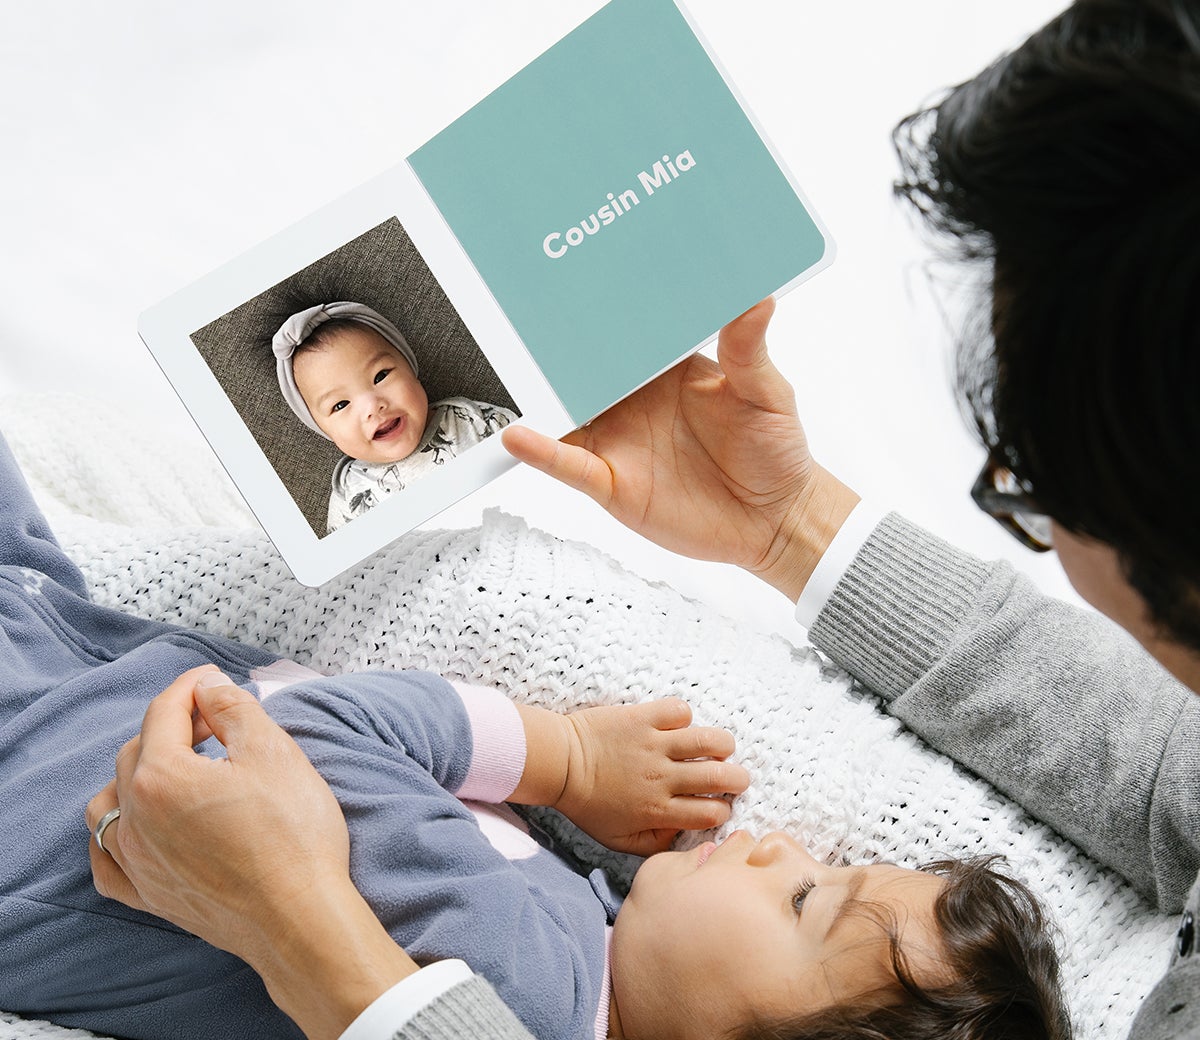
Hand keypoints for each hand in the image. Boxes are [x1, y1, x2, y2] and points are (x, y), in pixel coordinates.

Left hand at [86, 668, 415, 1039]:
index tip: (214, 678)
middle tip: (216, 720)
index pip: (164, 712)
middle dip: (172, 726)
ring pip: (108, 804)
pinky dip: (115, 835)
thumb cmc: (293, 833)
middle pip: (137, 752)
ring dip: (135, 776)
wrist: (300, 917)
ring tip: (178, 770)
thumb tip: (207, 687)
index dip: (191, 687)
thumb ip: (233, 708)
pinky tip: (139, 828)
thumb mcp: (274, 751)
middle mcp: (136, 818)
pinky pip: (107, 860)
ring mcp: (137, 863)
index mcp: (162, 776)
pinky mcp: (150, 897)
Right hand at [502, 297, 860, 600]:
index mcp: (666, 369)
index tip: (577, 275)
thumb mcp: (766, 393)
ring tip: (507, 369)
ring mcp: (617, 441)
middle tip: (520, 312)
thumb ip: (749, 350)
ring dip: (540, 395)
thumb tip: (757, 298)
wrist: (774, 521)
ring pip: (567, 413)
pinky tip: (520, 438)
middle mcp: (633, 401)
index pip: (625, 333)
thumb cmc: (775, 451)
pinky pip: (569, 465)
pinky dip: (542, 452)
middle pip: (583, 368)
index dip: (603, 308)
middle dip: (555, 344)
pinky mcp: (611, 483)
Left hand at [558, 698, 750, 855]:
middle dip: (737, 779)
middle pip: (719, 777)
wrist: (559, 764)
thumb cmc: (587, 804)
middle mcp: (661, 778)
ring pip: (708, 740)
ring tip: (719, 748)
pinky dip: (684, 716)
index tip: (718, 806)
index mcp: (658, 810)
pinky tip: (677, 725)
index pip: (710, 813)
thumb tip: (682, 838)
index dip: (722, 811)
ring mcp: (654, 745)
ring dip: (722, 745)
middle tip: (735, 778)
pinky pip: (679, 711)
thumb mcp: (617, 840)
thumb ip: (653, 845)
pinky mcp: (643, 718)